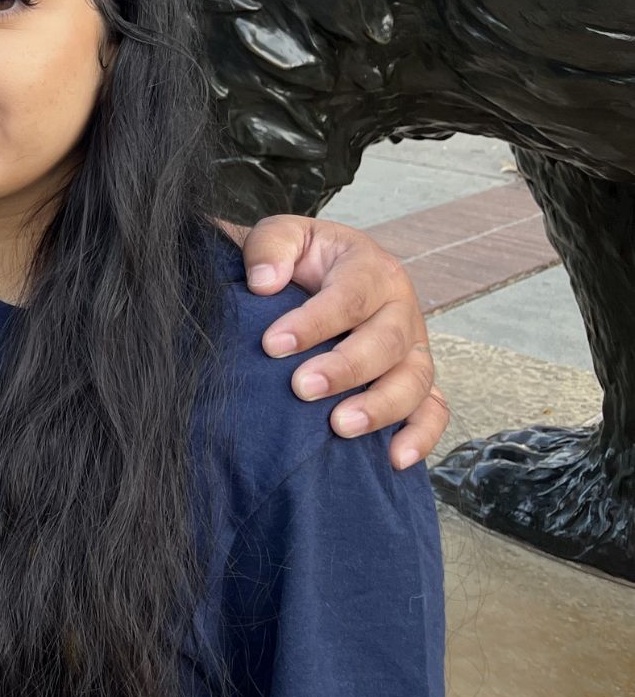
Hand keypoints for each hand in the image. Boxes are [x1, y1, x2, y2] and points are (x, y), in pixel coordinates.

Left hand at [228, 215, 447, 469]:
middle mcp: (401, 308)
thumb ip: (269, 248)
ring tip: (340, 426)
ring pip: (414, 380)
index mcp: (371, 268)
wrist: (321, 275)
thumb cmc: (300, 259)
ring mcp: (414, 348)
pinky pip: (433, 410)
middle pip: (387, 342)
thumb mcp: (283, 236)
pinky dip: (422, 436)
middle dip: (345, 368)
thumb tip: (264, 282)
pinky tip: (394, 459)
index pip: (350, 296)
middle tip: (302, 387)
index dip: (314, 323)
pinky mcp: (417, 381)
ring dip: (380, 407)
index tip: (272, 345)